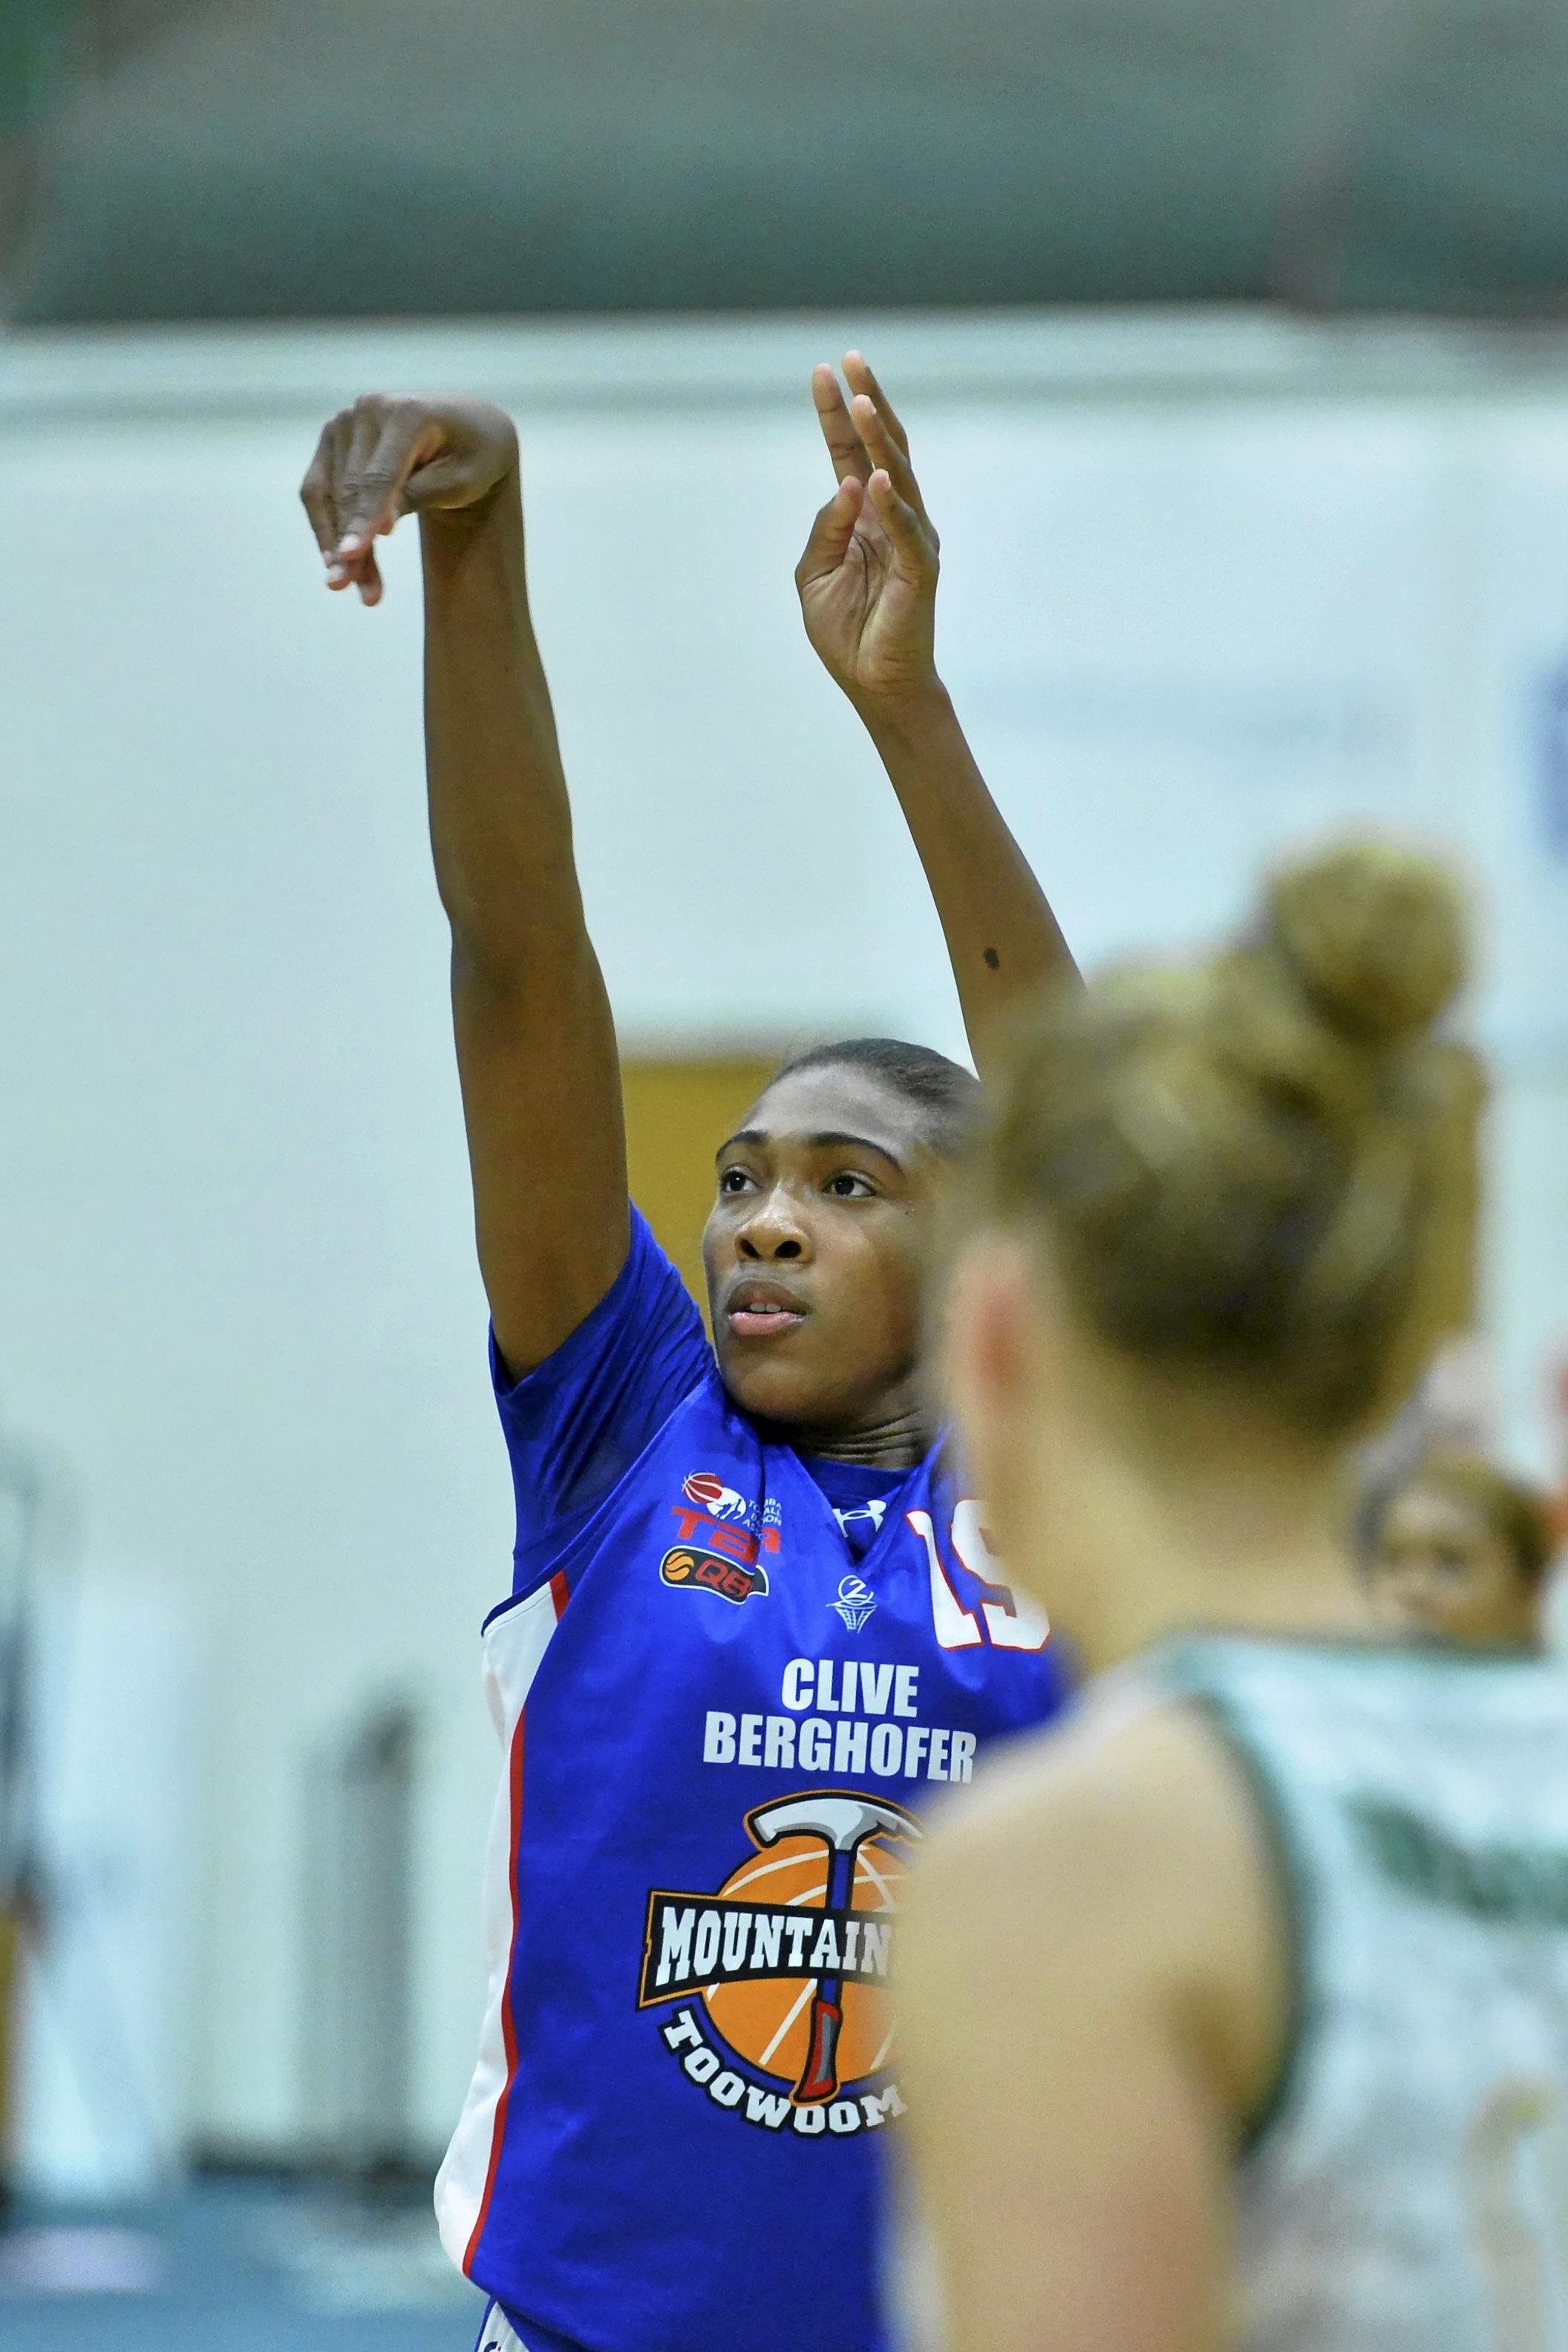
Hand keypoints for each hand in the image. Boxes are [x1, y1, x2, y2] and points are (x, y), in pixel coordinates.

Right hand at [299, 395, 518, 605]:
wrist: (466, 427)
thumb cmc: (475, 456)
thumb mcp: (462, 481)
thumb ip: (421, 496)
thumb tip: (378, 529)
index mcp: (408, 413)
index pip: (381, 476)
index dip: (365, 518)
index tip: (351, 555)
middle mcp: (369, 409)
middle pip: (352, 490)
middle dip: (353, 545)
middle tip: (361, 595)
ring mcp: (345, 422)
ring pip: (330, 495)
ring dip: (341, 547)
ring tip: (357, 591)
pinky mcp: (332, 440)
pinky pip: (318, 490)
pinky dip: (327, 528)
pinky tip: (338, 563)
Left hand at [795, 354, 941, 707]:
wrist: (875, 684)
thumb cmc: (847, 632)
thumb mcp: (816, 574)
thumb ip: (826, 527)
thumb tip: (844, 483)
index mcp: (865, 516)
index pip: (850, 453)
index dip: (836, 414)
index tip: (824, 371)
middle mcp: (894, 518)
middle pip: (882, 449)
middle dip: (866, 405)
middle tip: (849, 361)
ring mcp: (912, 540)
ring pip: (900, 478)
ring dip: (879, 441)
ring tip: (860, 403)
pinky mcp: (921, 571)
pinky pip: (908, 532)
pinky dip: (894, 505)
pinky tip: (878, 478)